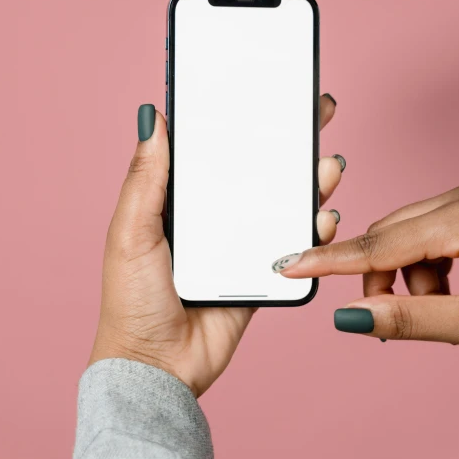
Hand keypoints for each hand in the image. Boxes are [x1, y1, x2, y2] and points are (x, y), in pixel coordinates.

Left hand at [89, 94, 343, 395]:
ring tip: (326, 166)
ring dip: (309, 182)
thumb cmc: (132, 300)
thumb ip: (146, 178)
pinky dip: (313, 229)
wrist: (158, 366)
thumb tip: (152, 117)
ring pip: (283, 203)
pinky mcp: (263, 273)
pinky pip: (294, 245)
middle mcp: (215, 216)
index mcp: (181, 200)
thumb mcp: (131, 231)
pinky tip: (322, 215)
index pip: (216, 150)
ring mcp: (241, 244)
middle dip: (290, 142)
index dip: (242, 120)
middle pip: (259, 170)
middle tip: (318, 113)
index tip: (269, 91)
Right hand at [275, 184, 458, 343]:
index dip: (328, 261)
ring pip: (405, 237)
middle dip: (385, 281)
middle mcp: (458, 199)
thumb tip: (352, 317)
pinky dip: (427, 265)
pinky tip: (454, 288)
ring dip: (410, 277)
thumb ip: (410, 319)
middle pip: (386, 238)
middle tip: (401, 317)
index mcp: (456, 218)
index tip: (291, 266)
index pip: (373, 245)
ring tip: (444, 306)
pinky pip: (427, 234)